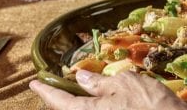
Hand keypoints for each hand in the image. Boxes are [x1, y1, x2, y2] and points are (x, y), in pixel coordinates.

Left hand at [30, 70, 186, 109]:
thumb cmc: (151, 105)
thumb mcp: (126, 83)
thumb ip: (101, 83)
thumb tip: (82, 78)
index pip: (60, 101)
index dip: (46, 91)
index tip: (34, 83)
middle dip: (64, 100)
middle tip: (60, 87)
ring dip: (85, 103)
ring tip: (88, 92)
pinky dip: (101, 107)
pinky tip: (109, 101)